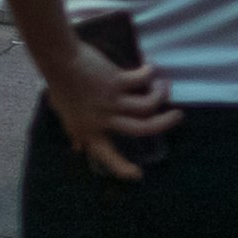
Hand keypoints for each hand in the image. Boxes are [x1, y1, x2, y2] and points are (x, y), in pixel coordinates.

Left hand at [40, 42, 171, 177]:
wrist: (60, 62)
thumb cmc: (61, 88)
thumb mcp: (66, 117)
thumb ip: (76, 133)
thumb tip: (78, 148)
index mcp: (89, 131)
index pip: (106, 156)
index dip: (122, 168)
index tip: (138, 176)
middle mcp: (103, 120)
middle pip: (142, 128)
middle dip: (164, 124)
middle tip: (177, 116)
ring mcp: (111, 101)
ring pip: (147, 105)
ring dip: (161, 96)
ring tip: (165, 87)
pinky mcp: (116, 82)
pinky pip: (142, 79)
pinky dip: (150, 73)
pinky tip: (151, 67)